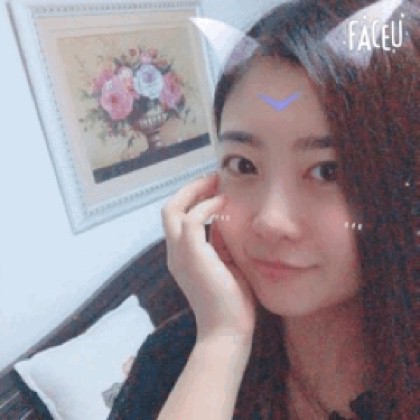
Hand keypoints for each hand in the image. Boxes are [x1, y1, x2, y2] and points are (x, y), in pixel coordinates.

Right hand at [161, 173, 256, 342]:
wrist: (227, 331)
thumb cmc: (230, 302)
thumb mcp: (224, 266)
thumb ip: (218, 244)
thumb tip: (223, 222)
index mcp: (180, 256)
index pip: (176, 219)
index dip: (191, 200)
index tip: (213, 189)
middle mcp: (174, 253)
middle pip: (169, 209)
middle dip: (189, 189)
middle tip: (212, 179)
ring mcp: (179, 254)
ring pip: (174, 209)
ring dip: (195, 192)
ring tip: (216, 183)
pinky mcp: (192, 256)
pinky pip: (193, 219)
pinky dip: (206, 206)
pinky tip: (223, 204)